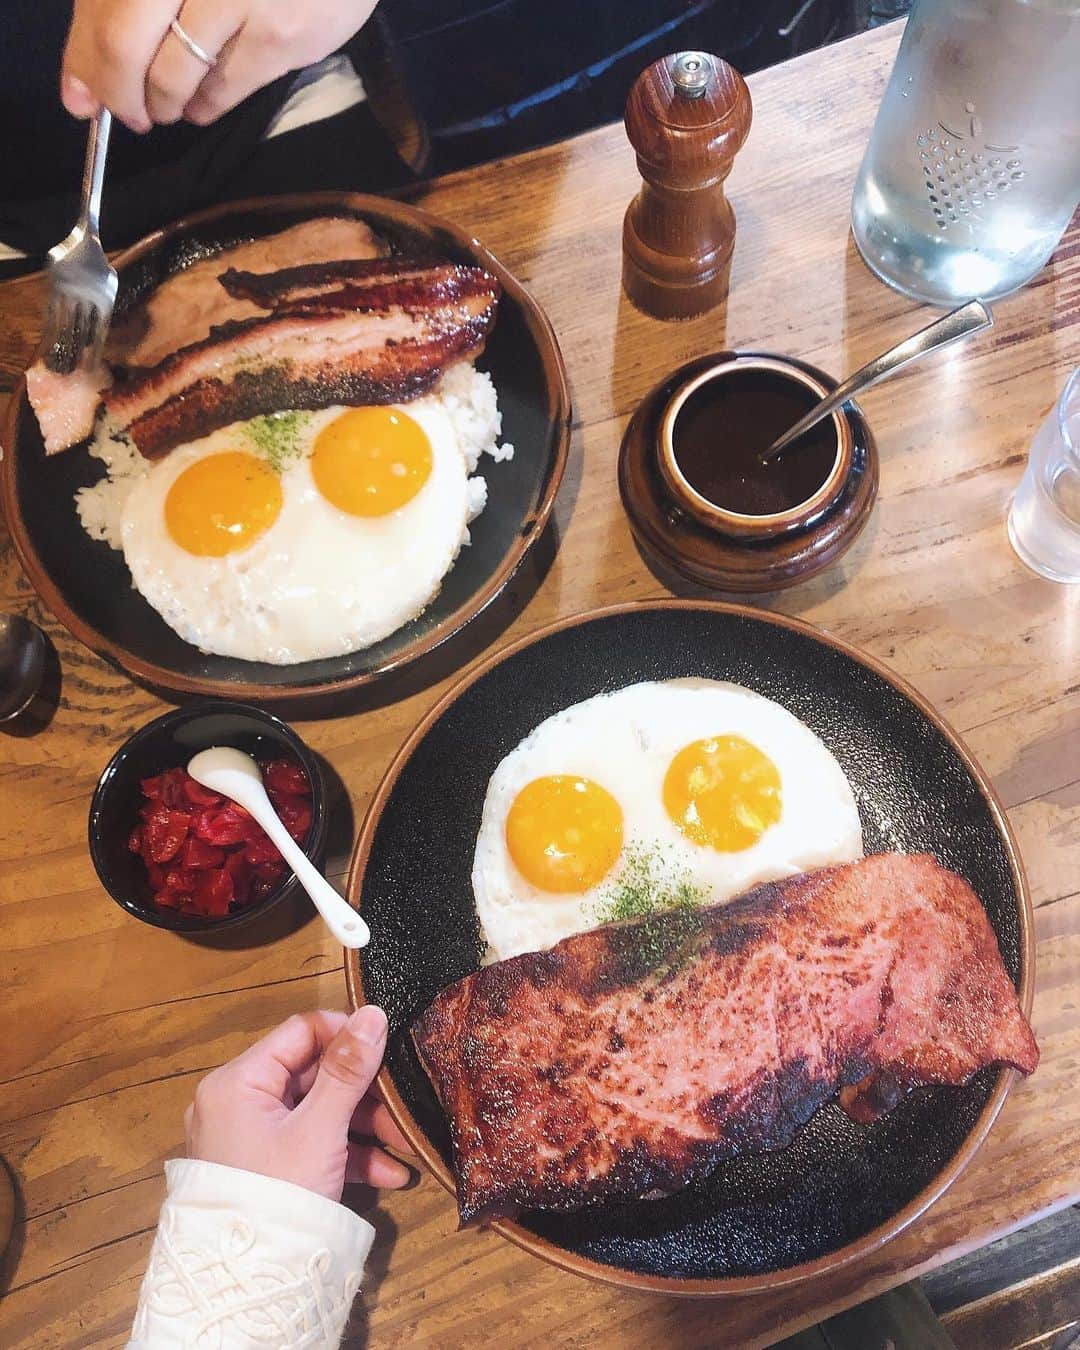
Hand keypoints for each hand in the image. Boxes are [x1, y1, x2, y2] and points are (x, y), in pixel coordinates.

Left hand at [61, 0, 379, 132]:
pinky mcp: (278, 34)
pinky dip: (202, 108)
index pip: (98, 5)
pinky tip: (199, 106)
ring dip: (162, 104)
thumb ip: (127, 2)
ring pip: (172, 73)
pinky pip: (222, 88)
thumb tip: (83, 81)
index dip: (82, 58)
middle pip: (124, 43)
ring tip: (166, 107)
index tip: (79, 98)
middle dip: (119, 93)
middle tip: (130, 115)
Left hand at [184, 1007, 411, 1201]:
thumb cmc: (279, 1192)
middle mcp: (238, 1102)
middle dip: (365, 1094)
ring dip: (364, 1129)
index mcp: (239, 1081)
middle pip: (313, 1077)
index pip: (300, 1033)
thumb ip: (348, 1070)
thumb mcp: (320, 1129)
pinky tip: (389, 1175)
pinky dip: (345, 1156)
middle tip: (405, 1106)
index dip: (347, 1034)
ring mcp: (250, 1139)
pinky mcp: (265, 1170)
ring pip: (317, 1115)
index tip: (389, 1046)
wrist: (249, 1287)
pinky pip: (309, 1147)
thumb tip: (374, 1011)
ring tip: (406, 1146)